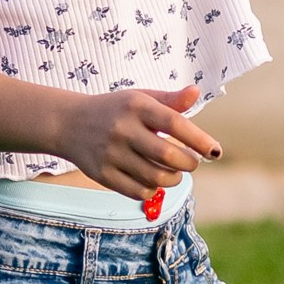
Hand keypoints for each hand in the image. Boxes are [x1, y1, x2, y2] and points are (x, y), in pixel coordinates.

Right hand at [57, 84, 222, 199]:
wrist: (68, 123)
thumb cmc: (114, 110)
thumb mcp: (139, 98)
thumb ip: (169, 100)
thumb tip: (195, 92)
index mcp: (136, 105)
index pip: (175, 123)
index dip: (199, 139)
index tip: (215, 151)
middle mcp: (123, 128)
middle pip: (168, 155)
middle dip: (189, 163)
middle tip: (192, 162)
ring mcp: (111, 153)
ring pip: (155, 177)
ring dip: (174, 179)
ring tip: (175, 172)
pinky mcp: (102, 174)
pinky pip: (138, 190)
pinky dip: (153, 189)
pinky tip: (154, 180)